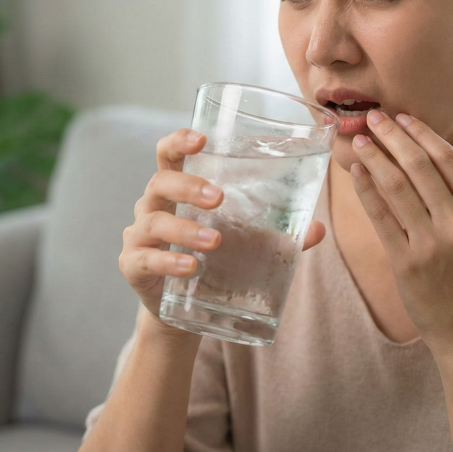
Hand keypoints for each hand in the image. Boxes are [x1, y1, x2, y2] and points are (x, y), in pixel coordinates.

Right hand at [120, 129, 326, 336]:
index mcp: (177, 190)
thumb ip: (277, 235)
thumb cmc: (213, 262)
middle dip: (188, 185)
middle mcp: (153, 206)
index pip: (168, 154)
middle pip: (160, 182)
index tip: (201, 139)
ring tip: (215, 241)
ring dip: (185, 229)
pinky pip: (145, 259)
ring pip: (154, 221)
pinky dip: (169, 261)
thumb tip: (319, 228)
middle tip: (219, 197)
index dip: (179, 141)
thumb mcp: (245, 244)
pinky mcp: (134, 267)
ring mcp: (139, 236)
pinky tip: (190, 267)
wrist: (183, 313)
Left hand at [349, 110, 452, 360]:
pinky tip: (356, 173)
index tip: (403, 118)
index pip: (448, 160)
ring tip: (358, 141)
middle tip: (373, 117)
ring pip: (396, 187)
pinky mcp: (405, 262)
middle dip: (392, 136)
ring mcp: (431, 243)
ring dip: (374, 158)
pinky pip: (381, 217)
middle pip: (419, 166)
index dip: (422, 134)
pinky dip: (367, 191)